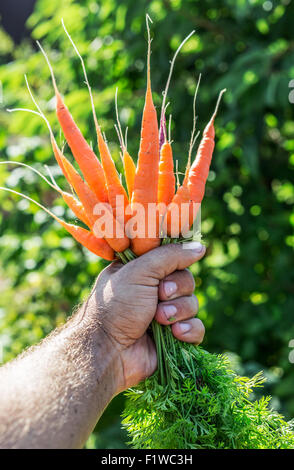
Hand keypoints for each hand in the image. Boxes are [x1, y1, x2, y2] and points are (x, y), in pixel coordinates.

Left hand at [86, 242, 205, 391]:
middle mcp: (153, 291)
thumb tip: (200, 247)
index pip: (172, 258)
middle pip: (186, 280)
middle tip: (160, 295)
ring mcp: (164, 315)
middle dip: (176, 289)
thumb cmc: (117, 306)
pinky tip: (176, 334)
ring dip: (179, 310)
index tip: (168, 269)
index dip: (175, 263)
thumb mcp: (140, 271)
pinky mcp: (174, 338)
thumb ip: (171, 256)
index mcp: (141, 271)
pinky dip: (189, 330)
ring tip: (159, 319)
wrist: (108, 351)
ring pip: (192, 304)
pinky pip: (196, 328)